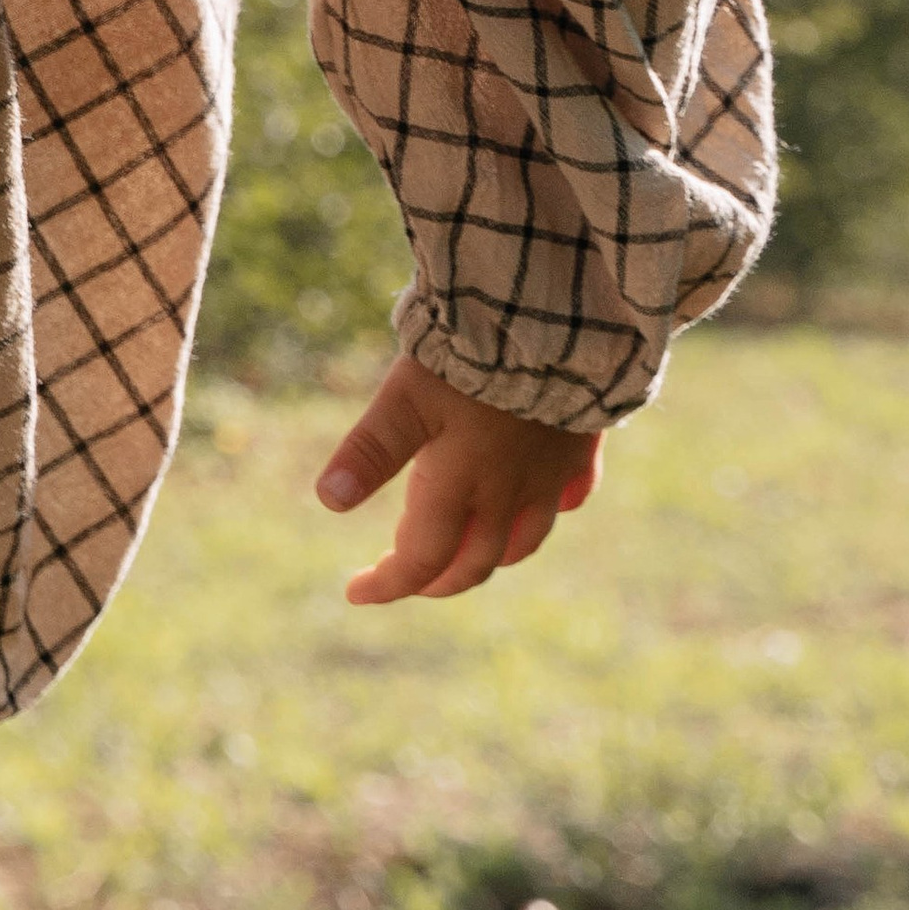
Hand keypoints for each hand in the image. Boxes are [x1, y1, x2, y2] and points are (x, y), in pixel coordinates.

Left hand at [315, 351, 601, 602]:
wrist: (555, 317)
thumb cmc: (473, 355)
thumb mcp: (406, 397)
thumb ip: (371, 449)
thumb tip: (327, 501)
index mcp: (461, 486)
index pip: (423, 559)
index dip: (388, 583)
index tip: (355, 591)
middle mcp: (509, 492)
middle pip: (475, 564)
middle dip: (437, 581)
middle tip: (406, 579)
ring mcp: (550, 473)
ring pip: (525, 540)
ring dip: (490, 558)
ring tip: (466, 555)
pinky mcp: (581, 444)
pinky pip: (571, 495)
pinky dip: (549, 511)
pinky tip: (540, 503)